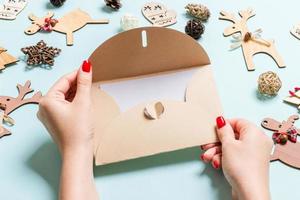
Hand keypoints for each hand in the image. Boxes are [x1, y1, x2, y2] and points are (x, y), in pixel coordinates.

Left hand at [38, 60, 97, 199]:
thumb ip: (84, 82)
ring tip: (89, 89)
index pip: (64, 80)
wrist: (78, 153)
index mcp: (47, 100)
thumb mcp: (83, 102)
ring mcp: (49, 115)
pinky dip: (74, 101)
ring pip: (64, 97)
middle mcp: (44, 107)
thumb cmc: (79, 130)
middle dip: (77, 83)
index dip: (77, 73)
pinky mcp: (56, 121)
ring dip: (77, 92)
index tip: (89, 67)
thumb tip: (85, 65)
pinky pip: (64, 105)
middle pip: (63, 88)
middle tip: (91, 78)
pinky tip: (84, 100)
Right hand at [201, 117, 272, 199]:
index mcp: (255, 133)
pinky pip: (236, 155)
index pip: (238, 122)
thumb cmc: (242, 168)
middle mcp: (257, 142)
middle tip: (207, 145)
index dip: (224, 126)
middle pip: (233, 136)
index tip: (214, 130)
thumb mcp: (228, 144)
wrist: (249, 192)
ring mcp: (254, 153)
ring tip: (209, 158)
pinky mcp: (250, 163)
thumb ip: (224, 130)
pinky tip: (216, 163)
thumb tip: (222, 121)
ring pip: (233, 147)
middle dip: (217, 142)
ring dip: (218, 152)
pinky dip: (225, 158)